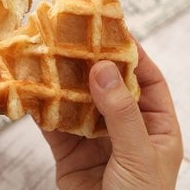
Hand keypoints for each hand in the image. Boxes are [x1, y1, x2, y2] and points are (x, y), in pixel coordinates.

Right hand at [43, 44, 182, 189]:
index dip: (134, 55)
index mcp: (154, 125)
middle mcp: (124, 124)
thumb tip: (104, 69)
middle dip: (93, 63)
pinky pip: (57, 123)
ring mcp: (95, 135)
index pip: (148, 80)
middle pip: (109, 85)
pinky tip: (34, 92)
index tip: (116, 32)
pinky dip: (45, 108)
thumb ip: (122, 113)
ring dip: (65, 82)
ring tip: (52, 58)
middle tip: (77, 39)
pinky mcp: (70, 147)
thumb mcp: (139, 156)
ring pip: (79, 100)